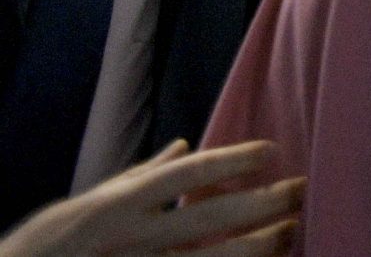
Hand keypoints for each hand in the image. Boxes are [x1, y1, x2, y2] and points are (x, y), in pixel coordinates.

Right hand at [0, 140, 300, 256]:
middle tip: (300, 189)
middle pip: (212, 219)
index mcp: (119, 205)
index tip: (271, 149)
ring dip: (259, 248)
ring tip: (289, 233)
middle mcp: (133, 239)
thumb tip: (182, 146)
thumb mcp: (86, 204)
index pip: (186, 174)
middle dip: (263, 204)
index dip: (233, 160)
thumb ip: (139, 178)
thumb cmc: (48, 246)